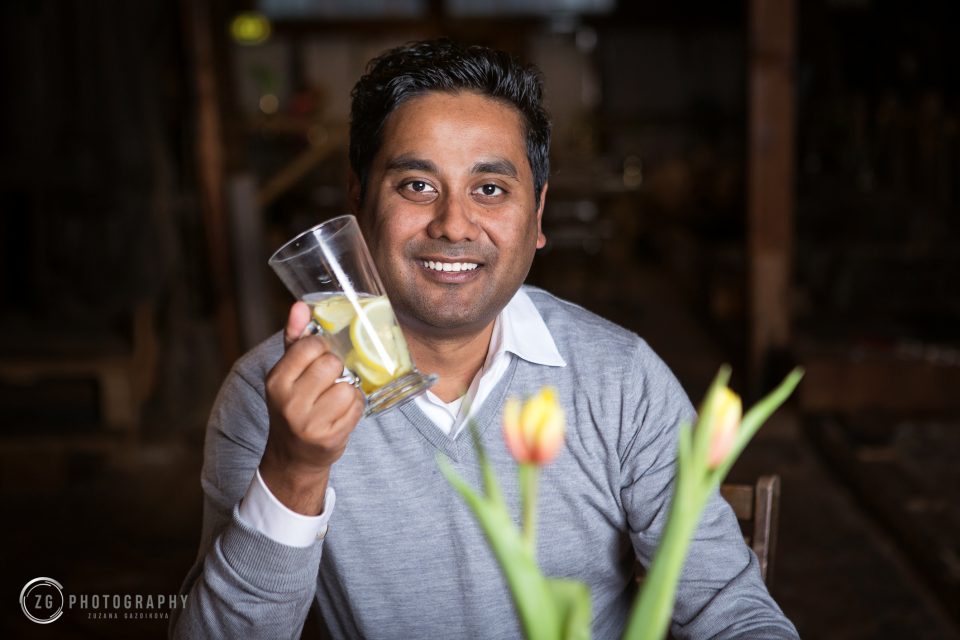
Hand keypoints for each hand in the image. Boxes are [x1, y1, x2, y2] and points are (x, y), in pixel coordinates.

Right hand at [259, 301, 364, 514]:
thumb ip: (295, 338)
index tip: (320, 358)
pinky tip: (341, 413)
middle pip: (332, 364)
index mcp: (276, 381)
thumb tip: (301, 305)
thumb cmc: (294, 405)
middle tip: (329, 380)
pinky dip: (354, 407)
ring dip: (348, 390)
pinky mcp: (330, 438)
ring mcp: (309, 423)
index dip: (323, 348)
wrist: (293, 455)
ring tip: (334, 398)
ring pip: (348, 386)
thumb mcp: (287, 373)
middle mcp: (289, 402)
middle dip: (336, 369)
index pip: (311, 346)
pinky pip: (357, 407)